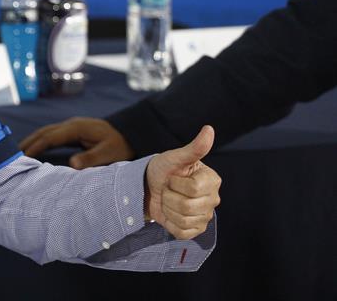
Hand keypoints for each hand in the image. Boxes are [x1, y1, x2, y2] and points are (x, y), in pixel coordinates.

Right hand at [18, 117, 135, 167]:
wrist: (131, 134)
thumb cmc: (120, 146)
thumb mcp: (109, 154)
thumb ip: (91, 159)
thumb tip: (71, 164)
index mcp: (77, 128)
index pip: (50, 136)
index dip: (36, 146)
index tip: (23, 157)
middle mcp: (71, 124)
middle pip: (44, 132)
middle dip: (28, 142)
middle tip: (12, 155)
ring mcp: (71, 127)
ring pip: (46, 132)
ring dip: (32, 141)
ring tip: (18, 153)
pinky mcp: (73, 132)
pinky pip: (52, 135)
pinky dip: (40, 141)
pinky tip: (34, 150)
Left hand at [145, 125, 220, 239]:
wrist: (149, 186)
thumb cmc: (163, 169)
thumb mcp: (174, 157)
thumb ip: (194, 148)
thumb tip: (209, 129)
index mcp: (212, 180)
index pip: (193, 188)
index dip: (176, 183)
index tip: (173, 177)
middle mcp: (213, 199)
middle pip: (187, 206)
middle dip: (169, 196)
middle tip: (168, 189)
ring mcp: (205, 216)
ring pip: (183, 220)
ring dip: (168, 208)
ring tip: (168, 199)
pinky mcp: (195, 231)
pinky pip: (182, 232)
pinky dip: (170, 223)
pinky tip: (170, 213)